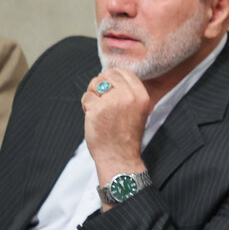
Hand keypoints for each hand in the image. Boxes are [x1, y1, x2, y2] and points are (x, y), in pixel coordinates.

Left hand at [81, 68, 150, 191]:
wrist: (119, 156)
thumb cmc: (126, 135)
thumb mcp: (138, 111)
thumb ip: (129, 93)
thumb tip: (110, 76)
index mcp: (142, 96)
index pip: (124, 72)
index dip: (113, 77)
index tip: (110, 87)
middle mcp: (129, 96)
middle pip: (108, 75)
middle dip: (101, 85)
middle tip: (103, 100)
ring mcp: (113, 102)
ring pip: (95, 84)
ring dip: (93, 95)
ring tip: (100, 110)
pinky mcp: (97, 108)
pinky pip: (86, 97)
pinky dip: (86, 107)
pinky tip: (94, 118)